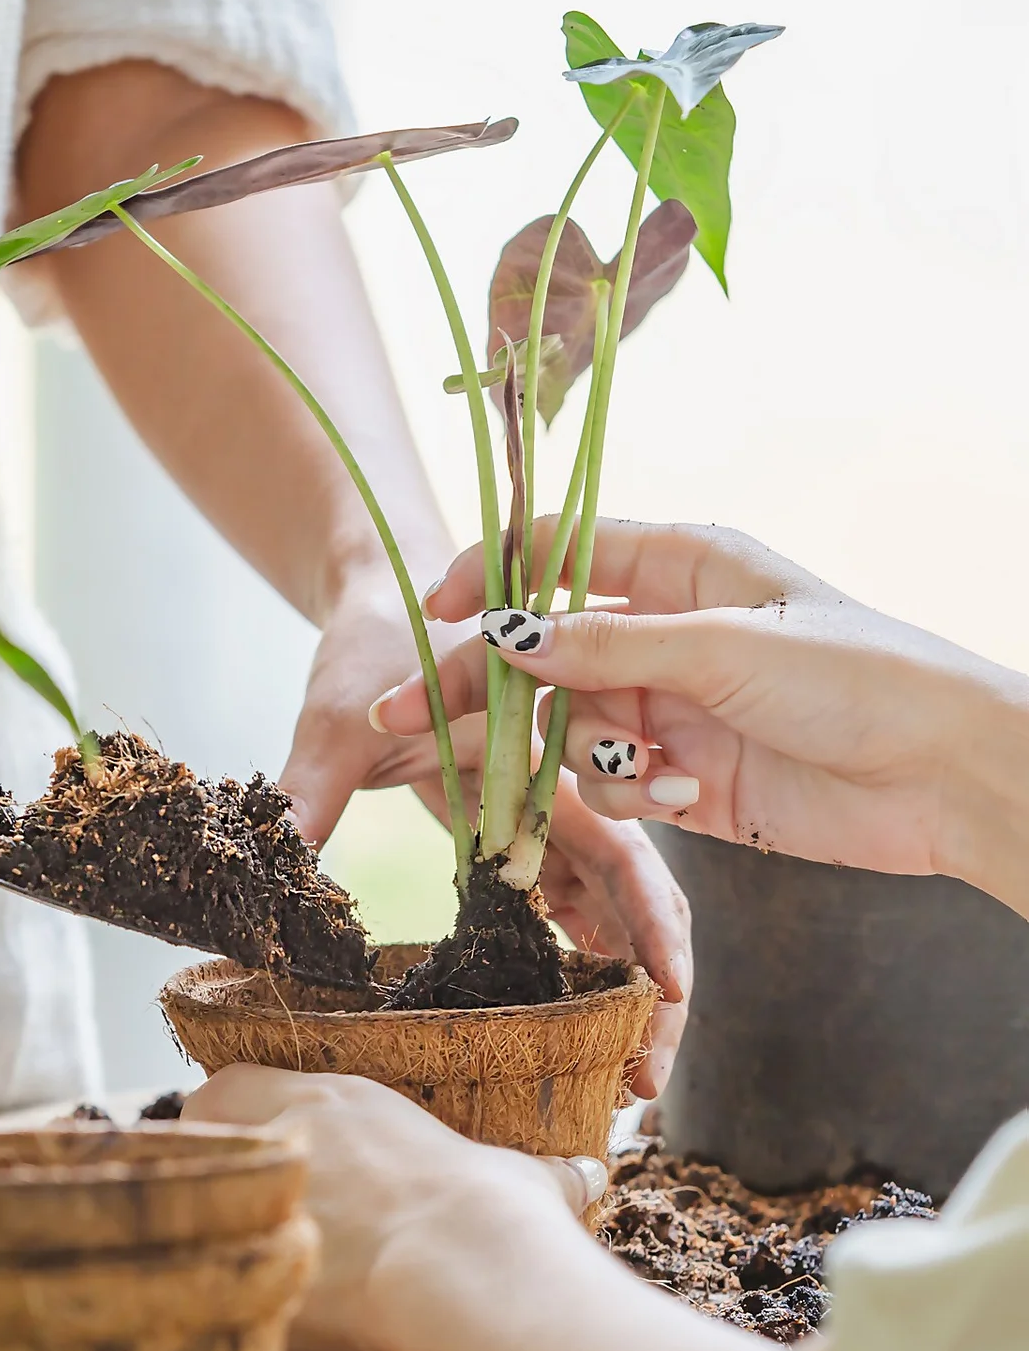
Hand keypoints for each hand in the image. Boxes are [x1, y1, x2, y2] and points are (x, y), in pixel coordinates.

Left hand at [182, 1064, 602, 1350]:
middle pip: (199, 1118)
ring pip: (184, 1173)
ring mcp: (263, 1181)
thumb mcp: (526, 1183)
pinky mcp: (244, 1246)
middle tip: (236, 1197)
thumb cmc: (498, 1219)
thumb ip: (546, 1174)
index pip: (242, 1082)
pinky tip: (230, 1293)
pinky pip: (189, 1246)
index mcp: (346, 1102)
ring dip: (198, 1200)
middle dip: (208, 1153)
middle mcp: (292, 1125)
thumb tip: (587, 1171)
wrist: (467, 1276)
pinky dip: (198, 1265)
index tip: (260, 1149)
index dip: (240, 1114)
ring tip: (227, 1243)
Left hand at [282, 567, 690, 1096]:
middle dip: (650, 981)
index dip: (650, 924)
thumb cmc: (368, 639)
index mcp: (541, 748)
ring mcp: (542, 801)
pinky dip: (574, 947)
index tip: (665, 997)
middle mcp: (559, 778)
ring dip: (617, 978)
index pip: (619, 844)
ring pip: (605, 898)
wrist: (384, 596)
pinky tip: (574, 1008)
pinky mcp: (515, 818)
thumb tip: (274, 873)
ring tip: (622, 1069)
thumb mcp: (335, 720)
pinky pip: (560, 888)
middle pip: (632, 889)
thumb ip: (312, 792)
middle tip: (645, 1075)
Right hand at [375, 518, 1009, 883]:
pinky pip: (609, 781)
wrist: (943, 777)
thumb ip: (605, 644)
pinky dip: (629, 795)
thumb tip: (502, 636)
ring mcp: (669, 705)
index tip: (434, 611)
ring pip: (570, 724)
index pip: (556, 552)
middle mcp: (663, 630)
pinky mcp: (680, 775)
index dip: (489, 575)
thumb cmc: (856, 676)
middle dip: (484, 686)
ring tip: (652, 772)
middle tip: (407, 717)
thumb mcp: (721, 646)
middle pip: (542, 651)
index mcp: (679, 565)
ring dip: (593, 753)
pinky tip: (684, 798)